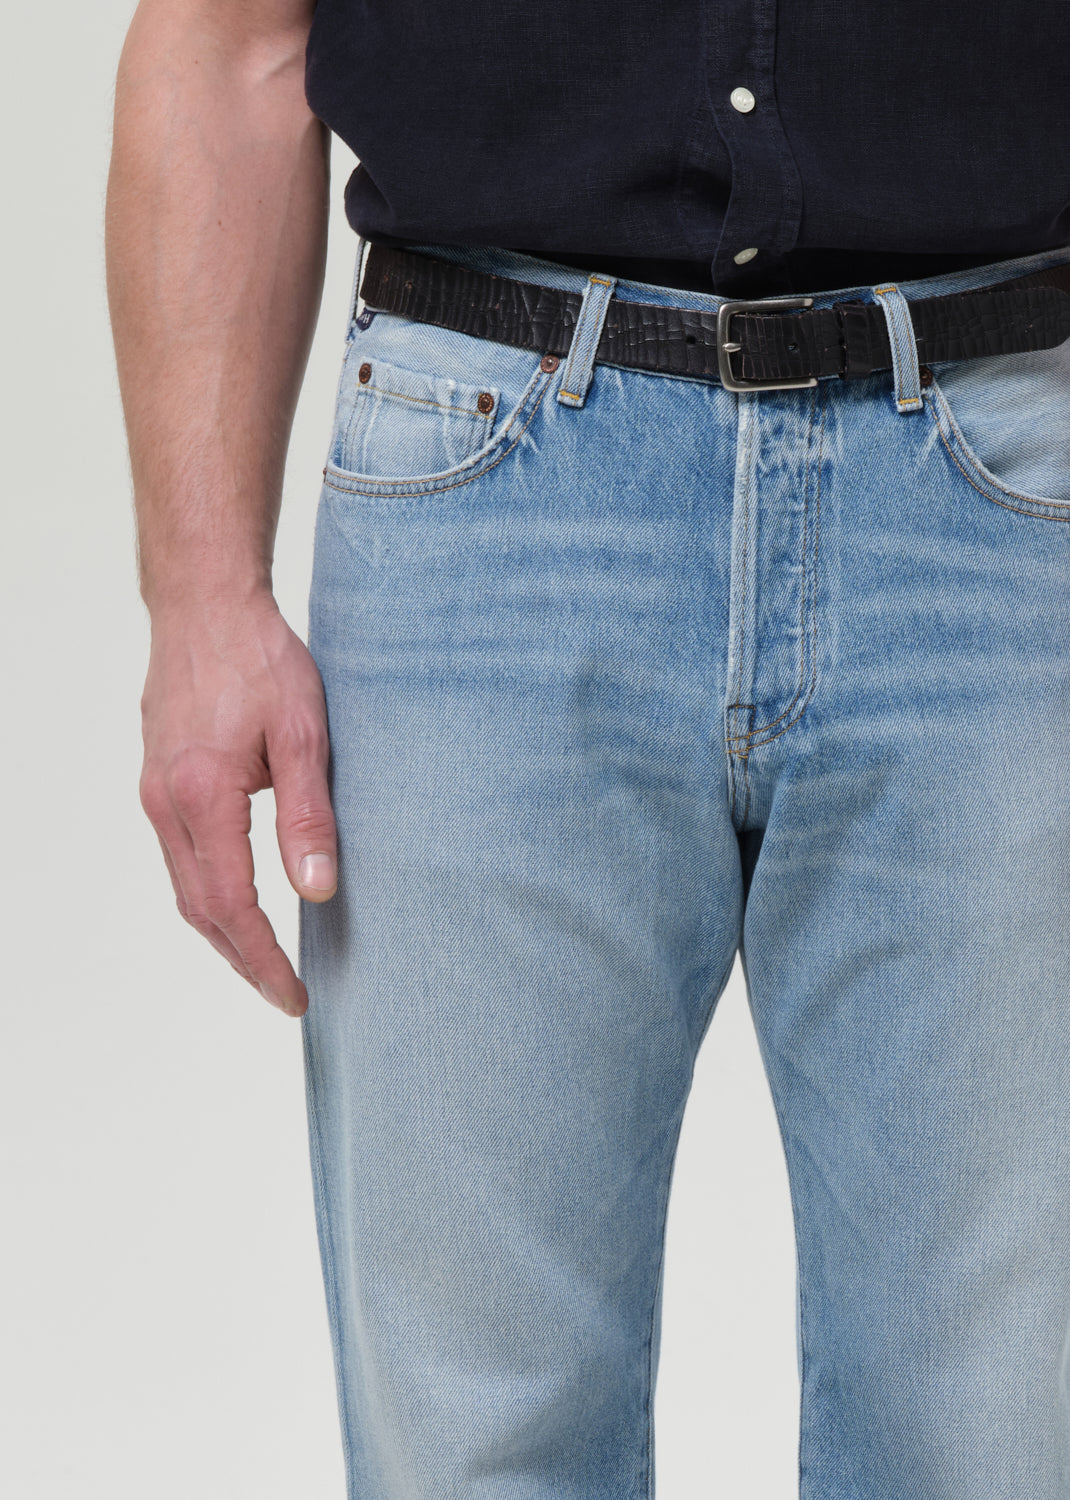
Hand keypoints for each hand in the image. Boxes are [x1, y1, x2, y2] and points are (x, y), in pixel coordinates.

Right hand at [138, 591, 335, 1016]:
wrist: (204, 602)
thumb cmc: (259, 657)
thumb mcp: (304, 734)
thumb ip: (309, 816)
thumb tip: (317, 889)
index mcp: (203, 794)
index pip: (232, 905)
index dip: (263, 958)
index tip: (293, 994)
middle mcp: (166, 801)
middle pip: (200, 909)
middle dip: (243, 958)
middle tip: (284, 992)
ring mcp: (155, 791)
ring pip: (184, 886)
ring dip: (223, 931)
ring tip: (265, 960)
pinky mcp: (158, 779)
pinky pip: (179, 856)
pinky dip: (208, 893)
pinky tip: (239, 901)